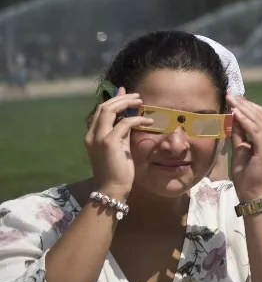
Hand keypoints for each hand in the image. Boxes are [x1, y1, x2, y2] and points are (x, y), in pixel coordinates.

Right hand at [84, 86, 153, 200]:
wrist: (112, 188)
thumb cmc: (117, 170)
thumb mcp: (119, 147)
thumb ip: (122, 132)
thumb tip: (129, 117)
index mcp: (92, 136)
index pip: (100, 111)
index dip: (113, 100)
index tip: (125, 92)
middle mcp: (91, 134)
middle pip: (103, 107)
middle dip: (121, 98)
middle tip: (137, 96)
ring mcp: (98, 138)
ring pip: (109, 110)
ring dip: (127, 103)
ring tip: (141, 102)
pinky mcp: (109, 142)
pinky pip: (124, 123)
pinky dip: (137, 119)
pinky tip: (149, 121)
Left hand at [227, 94, 261, 202]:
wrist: (252, 191)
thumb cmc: (246, 174)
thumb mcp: (239, 148)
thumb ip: (238, 133)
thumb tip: (231, 115)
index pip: (259, 116)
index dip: (246, 105)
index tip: (232, 96)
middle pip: (259, 114)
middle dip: (243, 103)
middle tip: (229, 94)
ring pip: (257, 119)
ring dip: (242, 108)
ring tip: (230, 99)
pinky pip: (255, 130)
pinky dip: (244, 120)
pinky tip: (235, 112)